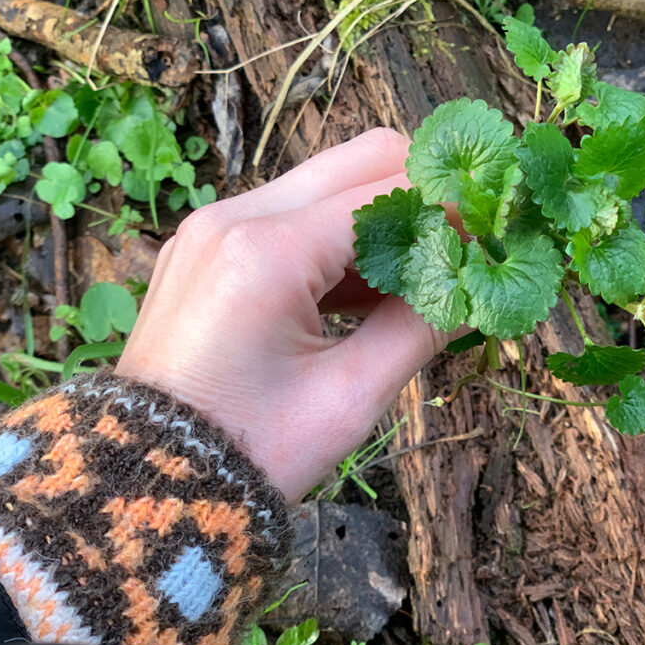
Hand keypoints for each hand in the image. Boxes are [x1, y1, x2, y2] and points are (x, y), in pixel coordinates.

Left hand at [115, 129, 451, 500]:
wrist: (147, 486)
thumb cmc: (248, 454)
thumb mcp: (348, 398)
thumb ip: (422, 328)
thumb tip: (478, 286)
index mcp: (265, 252)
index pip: (387, 190)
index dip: (454, 208)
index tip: (496, 235)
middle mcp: (232, 217)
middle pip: (356, 159)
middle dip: (422, 193)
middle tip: (466, 243)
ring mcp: (211, 227)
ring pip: (324, 182)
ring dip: (381, 216)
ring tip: (420, 280)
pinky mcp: (204, 246)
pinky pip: (288, 215)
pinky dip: (337, 238)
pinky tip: (366, 291)